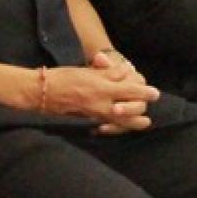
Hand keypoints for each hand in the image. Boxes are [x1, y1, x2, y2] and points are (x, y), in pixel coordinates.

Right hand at [40, 62, 159, 134]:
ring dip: (134, 121)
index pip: (130, 90)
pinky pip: (108, 125)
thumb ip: (108, 73)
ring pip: (122, 121)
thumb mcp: (88, 71)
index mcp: (101, 87)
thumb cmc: (64, 77)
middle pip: (131, 109)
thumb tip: (126, 73)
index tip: (154, 92)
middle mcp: (101, 103)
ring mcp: (95, 114)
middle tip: (151, 104)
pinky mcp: (88, 120)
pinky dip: (117, 126)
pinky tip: (122, 125)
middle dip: (143, 107)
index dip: (145, 92)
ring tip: (145, 121)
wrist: (42, 92)